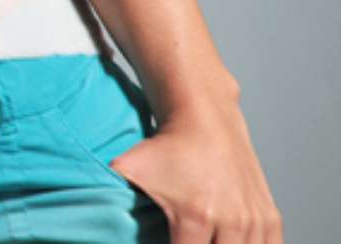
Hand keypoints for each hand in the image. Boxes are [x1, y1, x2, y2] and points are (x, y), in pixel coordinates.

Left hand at [108, 97, 282, 243]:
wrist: (204, 119)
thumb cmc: (166, 147)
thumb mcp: (128, 167)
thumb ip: (105, 192)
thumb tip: (80, 207)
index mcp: (195, 216)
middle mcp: (230, 222)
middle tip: (187, 243)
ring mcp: (253, 221)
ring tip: (205, 243)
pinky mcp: (269, 218)